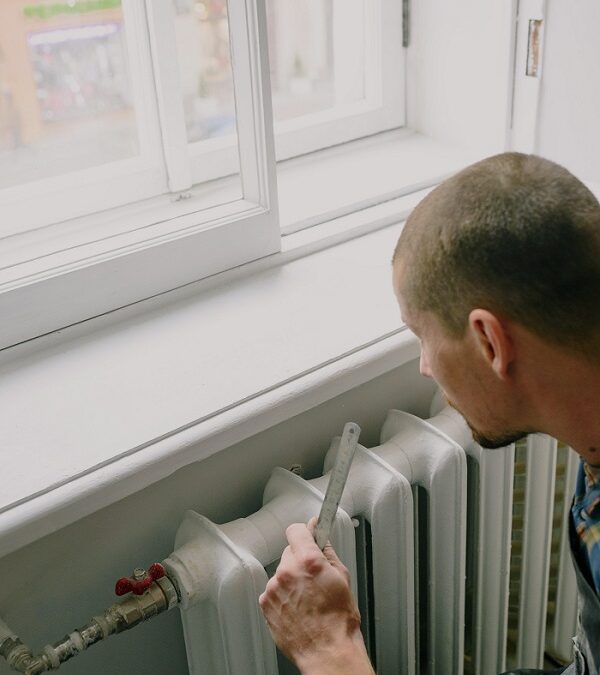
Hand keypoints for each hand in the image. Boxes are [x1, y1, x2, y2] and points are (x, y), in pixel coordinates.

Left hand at [259, 518, 373, 674]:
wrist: (327, 652)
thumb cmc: (338, 621)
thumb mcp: (342, 578)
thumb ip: (327, 552)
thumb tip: (321, 537)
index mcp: (308, 561)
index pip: (296, 530)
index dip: (304, 533)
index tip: (308, 537)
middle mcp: (287, 571)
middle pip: (289, 552)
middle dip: (300, 560)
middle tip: (314, 578)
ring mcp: (274, 588)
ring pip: (281, 573)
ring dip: (291, 579)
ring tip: (306, 599)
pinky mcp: (265, 603)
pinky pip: (273, 590)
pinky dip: (282, 595)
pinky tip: (297, 608)